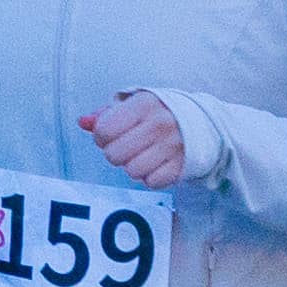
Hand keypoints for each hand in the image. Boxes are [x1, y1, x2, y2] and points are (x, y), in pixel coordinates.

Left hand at [77, 92, 195, 189]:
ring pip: (132, 171)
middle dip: (116, 154)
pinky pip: (151, 182)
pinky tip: (156, 164)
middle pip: (114, 155)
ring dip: (133, 167)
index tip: (112, 135)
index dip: (101, 137)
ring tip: (143, 155)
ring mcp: (172, 146)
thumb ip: (106, 114)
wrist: (203, 122)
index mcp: (144, 104)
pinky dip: (150, 177)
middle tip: (128, 146)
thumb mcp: (134, 104)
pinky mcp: (182, 165)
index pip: (103, 131)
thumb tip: (82, 122)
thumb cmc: (159, 112)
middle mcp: (159, 123)